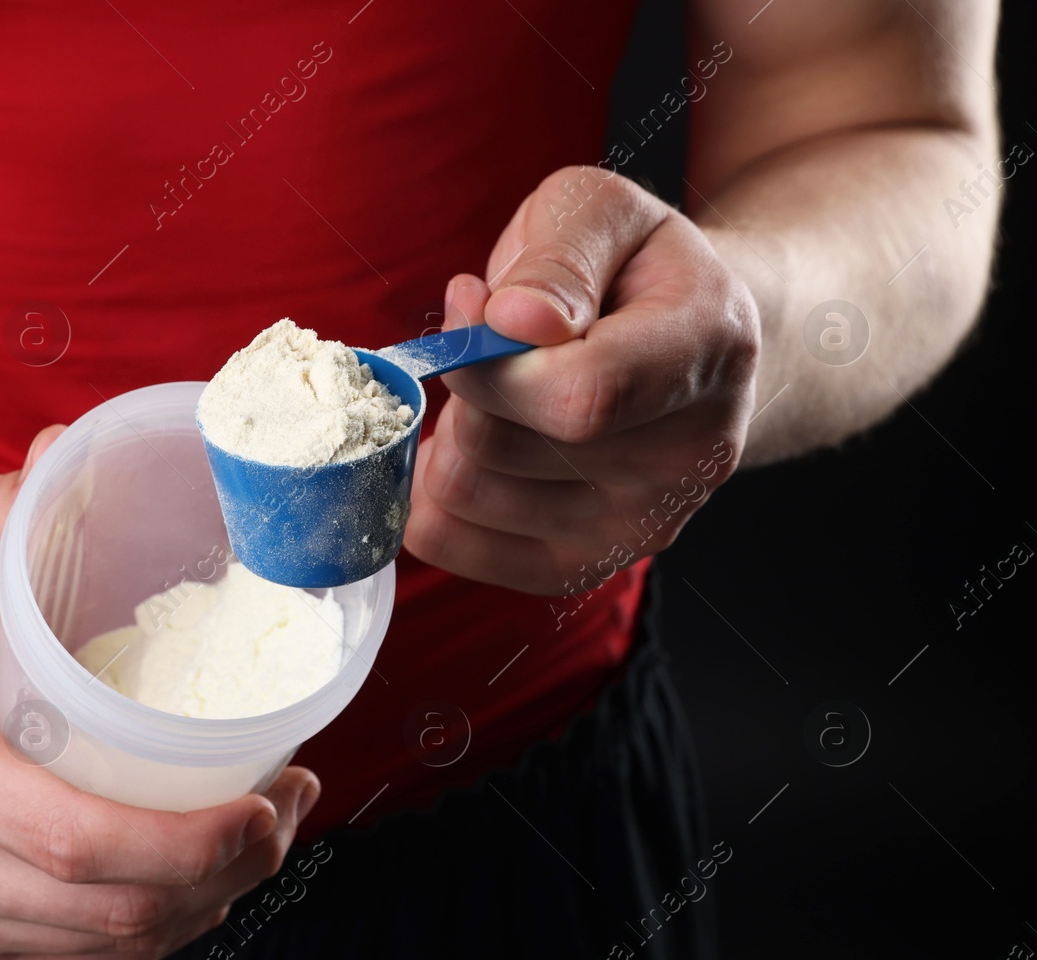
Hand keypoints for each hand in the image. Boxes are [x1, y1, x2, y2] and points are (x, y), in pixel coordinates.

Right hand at [0, 426, 319, 959]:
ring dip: (208, 902)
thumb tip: (79, 450)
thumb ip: (8, 507)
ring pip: (107, 946)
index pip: (76, 842)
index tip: (266, 802)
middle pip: (110, 908)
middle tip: (291, 809)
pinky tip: (200, 877)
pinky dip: (158, 928)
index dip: (188, 843)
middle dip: (228, 872)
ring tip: (266, 834)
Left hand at [404, 166, 760, 593]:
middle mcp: (691, 456)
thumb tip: (509, 322)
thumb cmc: (634, 269)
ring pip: (466, 495)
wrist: (695, 344)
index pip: (578, 397)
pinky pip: (454, 544)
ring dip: (448, 437)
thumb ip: (558, 256)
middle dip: (462, 387)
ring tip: (491, 395)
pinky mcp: (588, 565)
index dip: (489, 364)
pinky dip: (433, 493)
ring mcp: (643, 525)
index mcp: (707, 351)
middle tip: (486, 348)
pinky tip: (470, 447)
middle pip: (501, 447)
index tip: (470, 310)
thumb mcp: (602, 213)